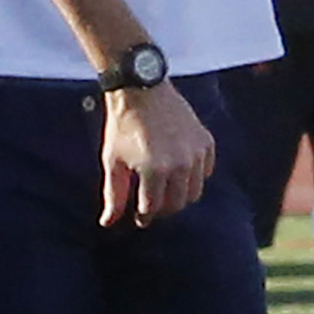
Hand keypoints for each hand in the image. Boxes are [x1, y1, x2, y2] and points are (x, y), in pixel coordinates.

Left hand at [99, 77, 214, 228]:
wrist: (142, 89)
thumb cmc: (123, 126)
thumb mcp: (113, 161)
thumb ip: (113, 195)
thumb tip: (107, 223)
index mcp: (154, 170)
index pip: (153, 208)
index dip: (144, 217)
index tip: (139, 218)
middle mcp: (180, 164)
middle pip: (176, 205)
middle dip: (162, 209)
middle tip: (152, 204)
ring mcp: (196, 153)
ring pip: (194, 192)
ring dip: (179, 196)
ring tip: (165, 190)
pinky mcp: (206, 142)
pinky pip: (206, 172)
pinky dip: (194, 177)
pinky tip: (179, 171)